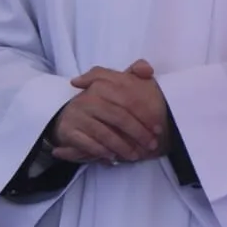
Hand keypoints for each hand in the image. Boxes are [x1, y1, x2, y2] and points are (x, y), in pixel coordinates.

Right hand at [51, 61, 169, 164]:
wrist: (69, 117)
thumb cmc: (102, 102)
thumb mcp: (116, 84)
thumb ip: (134, 73)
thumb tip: (148, 70)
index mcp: (102, 84)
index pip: (128, 99)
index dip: (145, 114)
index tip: (158, 128)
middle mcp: (88, 97)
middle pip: (119, 117)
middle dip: (138, 133)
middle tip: (151, 145)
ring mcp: (77, 114)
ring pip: (105, 133)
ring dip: (123, 147)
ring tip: (136, 155)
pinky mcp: (68, 130)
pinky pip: (88, 143)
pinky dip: (102, 151)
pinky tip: (113, 157)